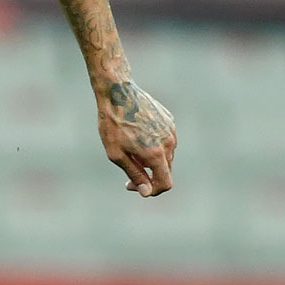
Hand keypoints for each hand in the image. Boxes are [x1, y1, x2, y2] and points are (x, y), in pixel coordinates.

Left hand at [98, 80, 176, 197]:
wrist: (118, 92)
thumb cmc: (113, 124)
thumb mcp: (117, 155)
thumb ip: (135, 174)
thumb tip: (146, 192)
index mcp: (156, 154)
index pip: (165, 183)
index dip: (152, 190)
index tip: (135, 187)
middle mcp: (169, 143)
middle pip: (165, 171)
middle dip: (149, 176)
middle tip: (128, 174)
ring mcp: (171, 131)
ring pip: (166, 156)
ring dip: (152, 160)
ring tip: (130, 150)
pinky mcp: (169, 121)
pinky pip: (165, 141)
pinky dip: (154, 145)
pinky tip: (137, 137)